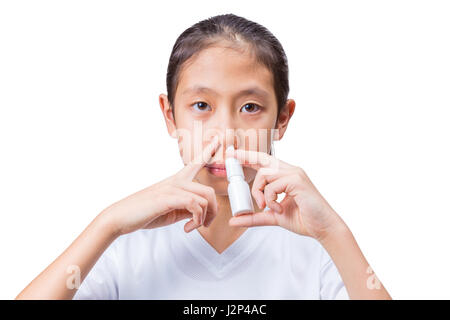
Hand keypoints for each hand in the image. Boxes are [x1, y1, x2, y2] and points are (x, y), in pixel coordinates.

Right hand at [102, 136, 220, 235]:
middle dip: (213, 211)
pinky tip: (187, 228)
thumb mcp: (171, 211)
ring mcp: (172, 188)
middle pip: (209, 191)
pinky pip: (195, 205)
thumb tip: (201, 212)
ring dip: (204, 218)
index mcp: (176, 181)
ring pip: (205, 198)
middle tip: (204, 225)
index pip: (196, 163)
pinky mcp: (168, 197)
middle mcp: (176, 181)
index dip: (208, 150)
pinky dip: (196, 220)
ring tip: (193, 227)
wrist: (121, 217)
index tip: (219, 140)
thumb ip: (187, 208)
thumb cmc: (145, 213)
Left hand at [227, 148, 344, 241]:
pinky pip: (273, 185)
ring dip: (259, 192)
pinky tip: (278, 209)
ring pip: (265, 174)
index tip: (234, 154)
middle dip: (246, 157)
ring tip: (266, 206)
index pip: (265, 162)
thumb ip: (255, 217)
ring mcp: (295, 174)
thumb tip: (234, 220)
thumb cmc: (304, 220)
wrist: (324, 228)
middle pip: (263, 160)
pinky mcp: (297, 181)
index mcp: (286, 176)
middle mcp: (291, 171)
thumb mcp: (273, 217)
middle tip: (230, 158)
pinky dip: (270, 199)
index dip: (250, 156)